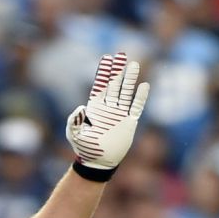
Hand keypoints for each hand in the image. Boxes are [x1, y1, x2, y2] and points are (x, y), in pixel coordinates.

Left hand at [65, 53, 150, 173]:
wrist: (98, 162)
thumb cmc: (84, 148)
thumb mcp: (74, 134)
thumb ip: (74, 120)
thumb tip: (81, 108)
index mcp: (95, 107)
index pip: (101, 85)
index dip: (104, 72)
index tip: (107, 58)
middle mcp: (108, 107)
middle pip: (114, 84)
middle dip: (118, 70)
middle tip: (122, 55)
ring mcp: (119, 113)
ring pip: (126, 92)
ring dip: (130, 79)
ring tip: (134, 65)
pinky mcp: (129, 122)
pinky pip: (136, 107)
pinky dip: (140, 97)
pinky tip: (145, 86)